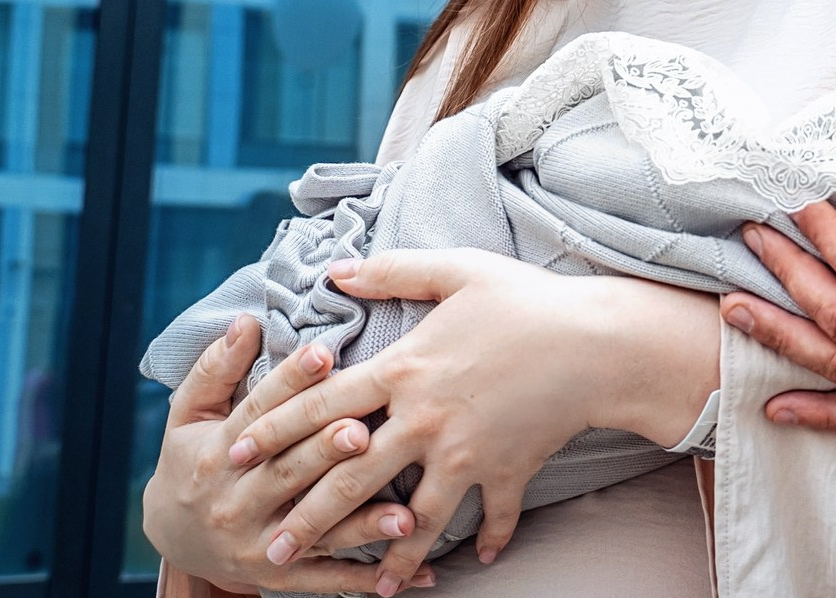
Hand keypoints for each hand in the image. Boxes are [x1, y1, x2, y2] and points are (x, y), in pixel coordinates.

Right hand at [142, 315, 428, 592]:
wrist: (170, 537)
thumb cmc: (192, 460)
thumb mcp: (189, 414)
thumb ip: (216, 368)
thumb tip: (246, 320)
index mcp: (219, 452)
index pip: (260, 413)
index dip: (291, 382)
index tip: (325, 354)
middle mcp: (236, 501)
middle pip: (288, 472)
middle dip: (327, 451)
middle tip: (366, 429)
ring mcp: (260, 543)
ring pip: (314, 531)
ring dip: (361, 524)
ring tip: (405, 513)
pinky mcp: (278, 576)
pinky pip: (327, 580)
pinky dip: (369, 580)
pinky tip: (411, 574)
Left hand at [228, 251, 718, 593]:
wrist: (599, 342)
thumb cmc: (528, 300)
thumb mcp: (458, 271)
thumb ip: (392, 271)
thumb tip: (335, 270)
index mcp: (405, 367)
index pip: (323, 405)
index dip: (275, 429)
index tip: (237, 456)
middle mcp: (425, 418)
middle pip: (350, 477)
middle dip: (306, 519)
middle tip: (270, 551)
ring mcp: (465, 451)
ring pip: (414, 516)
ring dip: (389, 555)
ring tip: (369, 590)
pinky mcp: (507, 469)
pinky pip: (492, 515)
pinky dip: (487, 539)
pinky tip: (474, 562)